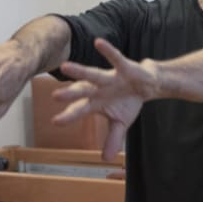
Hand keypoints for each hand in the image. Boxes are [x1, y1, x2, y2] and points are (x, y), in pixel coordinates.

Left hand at [52, 38, 156, 160]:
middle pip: (82, 92)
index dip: (69, 115)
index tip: (55, 122)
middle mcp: (99, 89)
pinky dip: (108, 50)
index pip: (80, 110)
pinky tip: (98, 42)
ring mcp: (110, 78)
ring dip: (80, 72)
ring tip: (65, 67)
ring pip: (94, 75)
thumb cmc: (128, 100)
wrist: (148, 85)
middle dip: (70, 94)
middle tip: (54, 96)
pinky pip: (115, 58)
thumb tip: (106, 159)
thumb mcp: (121, 122)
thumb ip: (113, 139)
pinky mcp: (124, 68)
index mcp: (96, 102)